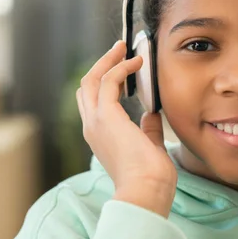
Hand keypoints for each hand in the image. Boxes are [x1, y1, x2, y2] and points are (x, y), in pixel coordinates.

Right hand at [76, 40, 176, 216]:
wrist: (146, 190)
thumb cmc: (150, 176)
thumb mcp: (148, 147)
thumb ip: (147, 130)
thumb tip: (150, 115)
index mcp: (100, 136)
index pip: (93, 102)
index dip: (104, 82)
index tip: (123, 68)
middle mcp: (92, 127)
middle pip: (87, 87)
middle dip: (101, 65)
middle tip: (119, 50)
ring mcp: (96, 121)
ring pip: (92, 80)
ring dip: (108, 60)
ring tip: (123, 48)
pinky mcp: (106, 115)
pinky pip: (109, 81)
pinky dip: (121, 67)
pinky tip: (136, 62)